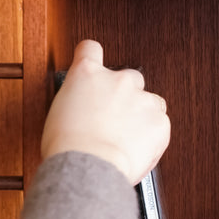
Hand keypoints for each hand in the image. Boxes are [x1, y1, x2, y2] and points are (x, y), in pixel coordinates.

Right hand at [40, 40, 170, 185]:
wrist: (89, 169)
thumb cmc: (68, 149)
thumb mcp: (58, 117)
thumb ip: (77, 105)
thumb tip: (84, 113)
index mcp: (86, 75)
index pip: (90, 49)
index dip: (93, 57)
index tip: (95, 66)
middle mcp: (117, 80)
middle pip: (129, 77)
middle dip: (125, 96)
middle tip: (115, 119)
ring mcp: (141, 99)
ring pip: (150, 102)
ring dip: (142, 116)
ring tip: (127, 140)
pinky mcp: (159, 121)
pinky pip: (160, 125)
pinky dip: (152, 137)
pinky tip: (137, 151)